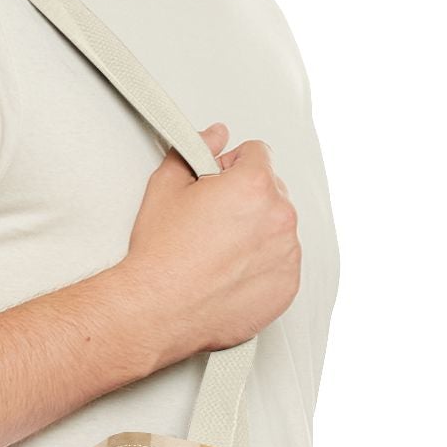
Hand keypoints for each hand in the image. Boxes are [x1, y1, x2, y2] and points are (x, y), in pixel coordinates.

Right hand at [122, 119, 301, 364]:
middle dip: (247, 198)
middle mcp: (279, 217)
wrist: (159, 310)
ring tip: (219, 250)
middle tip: (212, 221)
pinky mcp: (288, 286)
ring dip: (257, 231)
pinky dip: (263, 264)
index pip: (258, 153)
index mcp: (254, 185)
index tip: (216, 184)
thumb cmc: (161, 256)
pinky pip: (282, 262)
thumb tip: (215, 135)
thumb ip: (196, 149)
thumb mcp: (166, 186)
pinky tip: (230, 272)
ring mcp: (288, 254)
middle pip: (272, 189)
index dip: (231, 166)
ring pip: (278, 227)